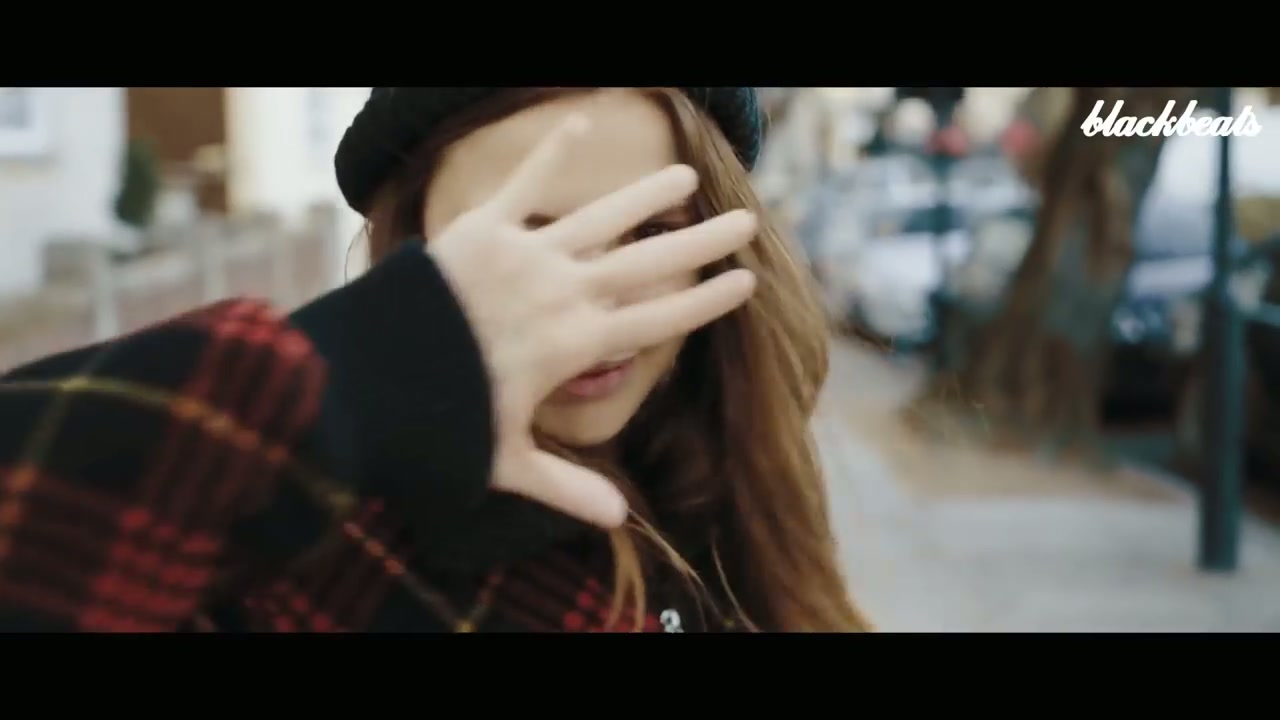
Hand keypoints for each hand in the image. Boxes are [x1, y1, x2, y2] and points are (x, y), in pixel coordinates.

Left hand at [426, 114, 757, 528]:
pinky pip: (523, 184)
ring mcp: (526, 256)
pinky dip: (551, 152)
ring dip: (648, 197)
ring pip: (603, 217)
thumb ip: (565, 486)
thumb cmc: (437, 424)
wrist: (369, 379)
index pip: (660, 318)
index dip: (706, 300)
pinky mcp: (481, 230)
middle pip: (650, 262)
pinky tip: (581, 118)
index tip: (745, 281)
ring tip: (687, 177)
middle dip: (702, 242)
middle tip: (747, 222)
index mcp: (577, 343)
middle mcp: (564, 292)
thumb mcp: (504, 461)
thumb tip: (620, 521)